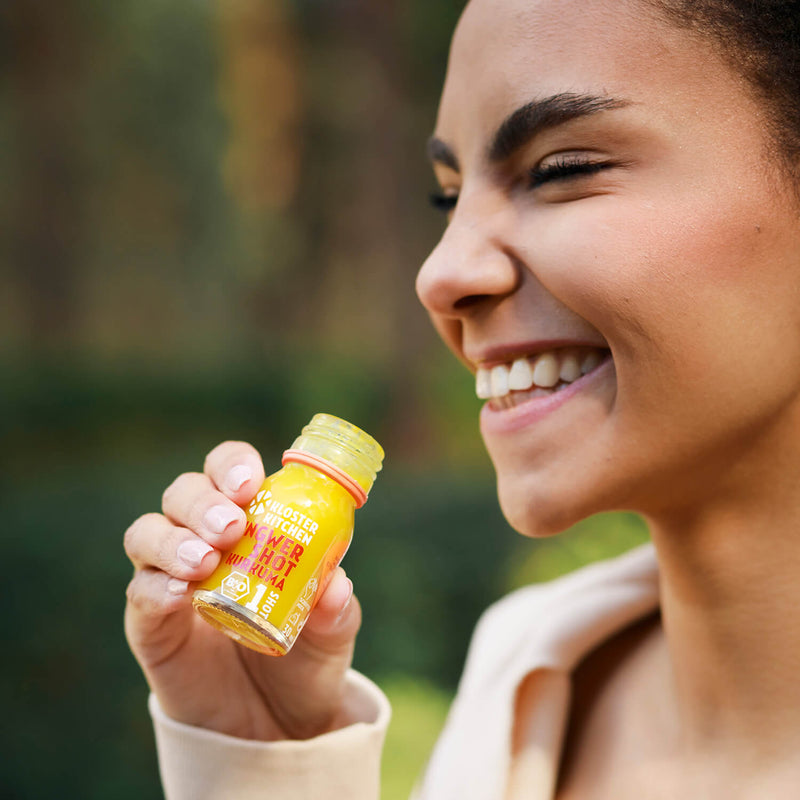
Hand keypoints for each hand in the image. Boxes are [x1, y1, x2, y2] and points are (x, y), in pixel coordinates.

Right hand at [124, 441, 360, 740]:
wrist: (275, 726)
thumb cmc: (305, 658)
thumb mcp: (331, 635)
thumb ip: (336, 610)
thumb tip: (336, 586)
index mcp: (251, 523)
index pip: (228, 472)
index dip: (232, 465)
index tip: (250, 481)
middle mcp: (204, 540)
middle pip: (183, 493)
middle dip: (202, 501)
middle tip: (230, 526)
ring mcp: (171, 579)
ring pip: (147, 533)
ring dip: (172, 538)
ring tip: (204, 561)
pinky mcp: (150, 624)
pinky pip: (138, 593)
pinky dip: (153, 587)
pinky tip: (177, 596)